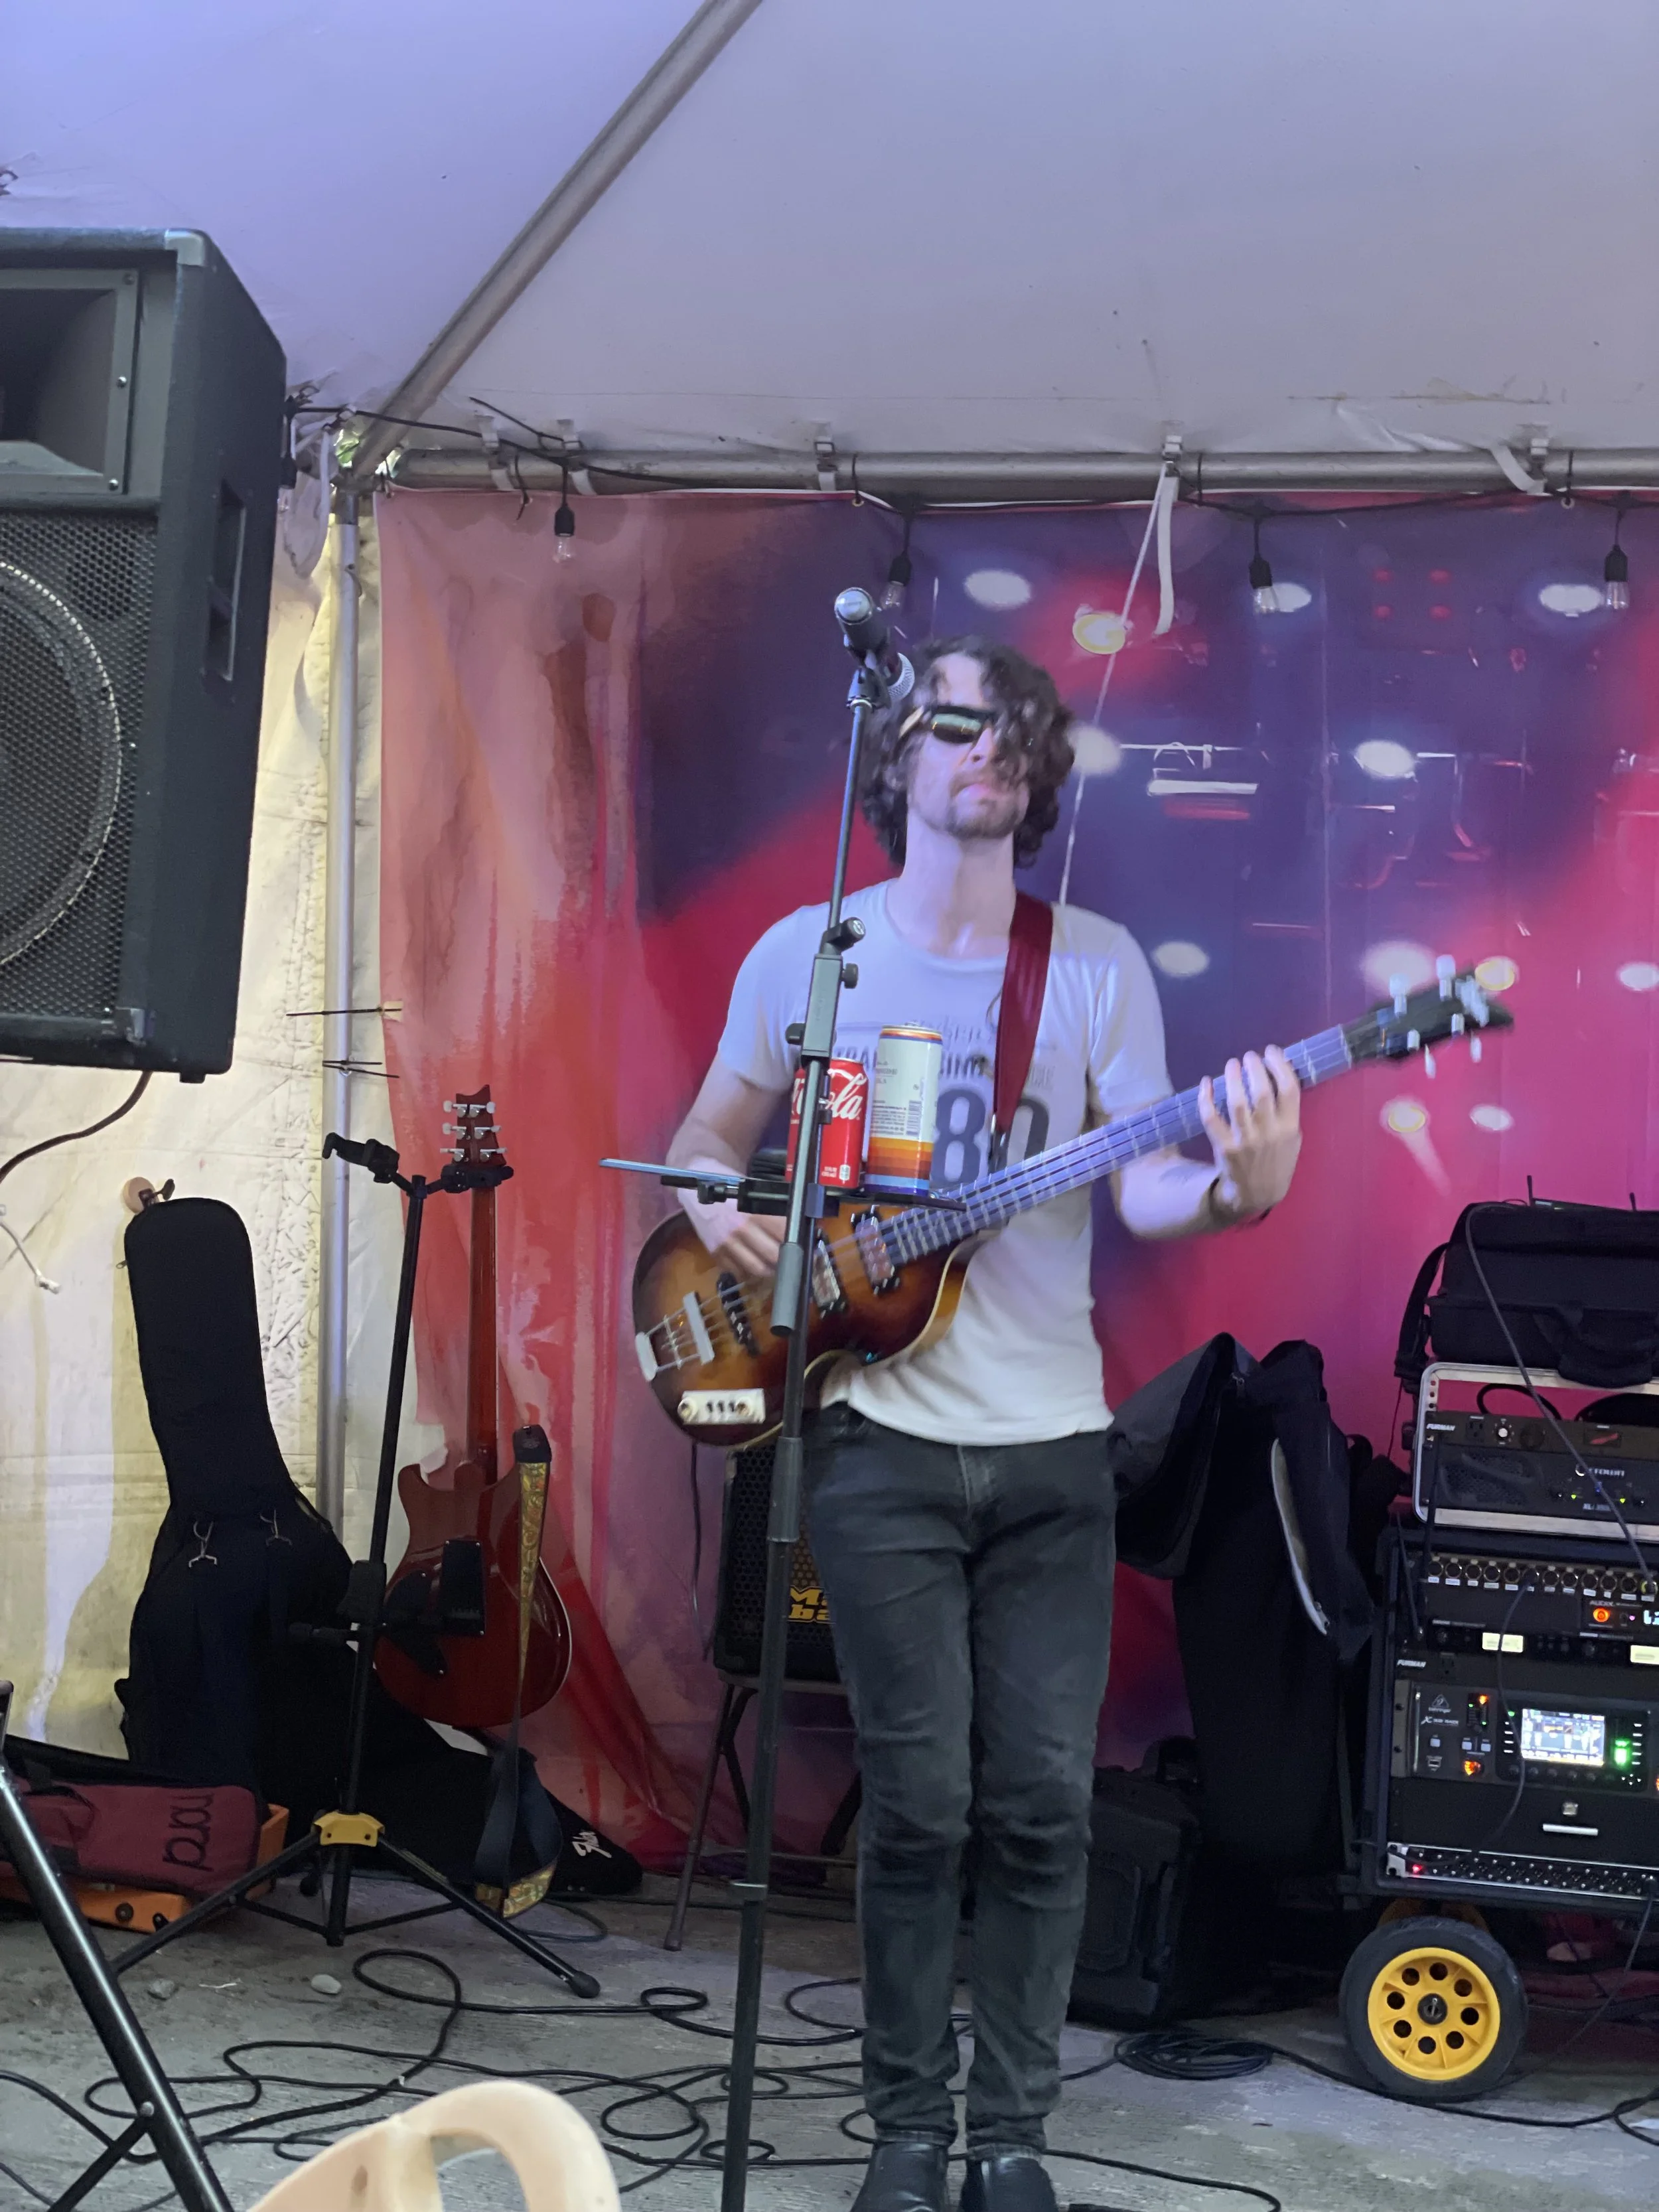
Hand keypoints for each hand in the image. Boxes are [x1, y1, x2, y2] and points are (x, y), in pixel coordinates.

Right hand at [677, 1182, 787, 1275]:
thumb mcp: (753, 1192)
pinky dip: (748, 1272)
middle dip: (786, 1261)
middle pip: (773, 1256)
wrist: (695, 1190)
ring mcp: (726, 1243)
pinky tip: (753, 1264)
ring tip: (775, 1266)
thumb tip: (798, 1227)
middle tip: (792, 1260)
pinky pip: (737, 1272)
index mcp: (754, 1211)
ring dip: (769, 1270)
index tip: (805, 1249)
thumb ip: (773, 1210)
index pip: (784, 1235)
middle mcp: (740, 1229)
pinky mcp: (714, 1253)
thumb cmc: (729, 1187)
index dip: (798, 1244)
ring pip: (756, 1269)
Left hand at [1198, 1047, 1301, 1223]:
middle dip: (1255, 1067)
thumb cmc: (1276, 1161)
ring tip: (1232, 1064)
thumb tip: (1277, 1076)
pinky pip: (1211, 1118)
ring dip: (1233, 1078)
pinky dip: (1206, 1098)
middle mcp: (1269, 1132)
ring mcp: (1245, 1140)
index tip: (1271, 1052)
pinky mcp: (1224, 1147)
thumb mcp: (1292, 1139)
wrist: (1257, 1194)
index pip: (1290, 1088)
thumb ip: (1287, 1112)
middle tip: (1249, 1056)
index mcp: (1290, 1127)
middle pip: (1262, 1091)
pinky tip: (1206, 1083)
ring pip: (1237, 1102)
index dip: (1280, 1065)